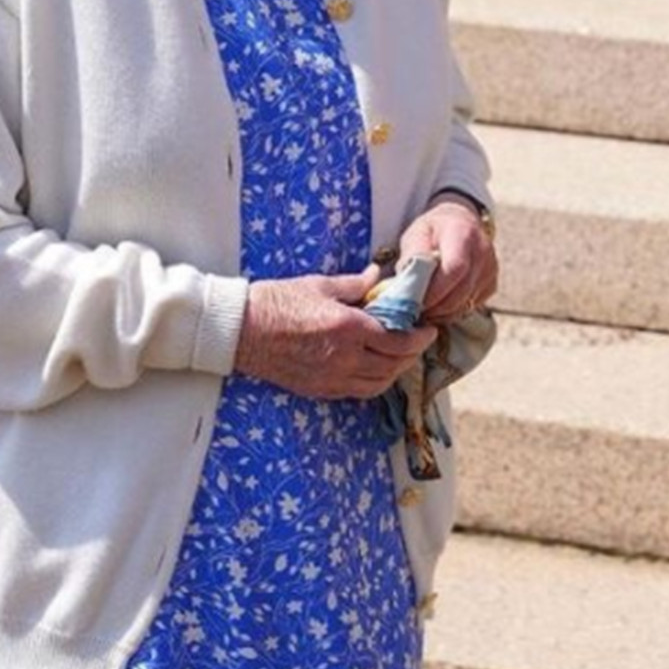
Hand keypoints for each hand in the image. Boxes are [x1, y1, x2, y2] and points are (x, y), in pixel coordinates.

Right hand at [235, 266, 438, 399]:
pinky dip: (374, 382)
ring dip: (396, 371)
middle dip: (412, 353)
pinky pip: (358, 392)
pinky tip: (376, 369)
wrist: (239, 331)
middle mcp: (344, 358)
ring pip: (378, 383)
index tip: (428, 328)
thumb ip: (355, 284)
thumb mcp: (320, 285)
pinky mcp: (319, 389)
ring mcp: (331, 378)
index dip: (419, 337)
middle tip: (419, 340)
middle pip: (393, 365)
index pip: (398, 340)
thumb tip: (377, 276)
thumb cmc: (276, 302)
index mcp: (348, 329)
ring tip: (401, 355)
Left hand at [402, 195, 498, 323]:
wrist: (460, 224)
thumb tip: (408, 282)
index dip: (435, 290)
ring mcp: (490, 268)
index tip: (416, 301)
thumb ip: (413, 256)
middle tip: (417, 310)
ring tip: (425, 308)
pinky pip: (471, 305)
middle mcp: (482, 249)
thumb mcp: (417, 233)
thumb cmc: (434, 231)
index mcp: (462, 232)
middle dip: (437, 306)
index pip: (455, 268)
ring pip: (466, 302)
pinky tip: (440, 303)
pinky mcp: (492, 283)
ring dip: (443, 312)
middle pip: (462, 290)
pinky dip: (453, 310)